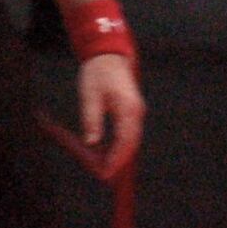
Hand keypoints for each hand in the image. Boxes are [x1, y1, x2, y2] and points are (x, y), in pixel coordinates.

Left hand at [76, 52, 144, 180]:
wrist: (108, 53)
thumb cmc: (98, 72)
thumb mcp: (89, 96)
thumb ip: (92, 120)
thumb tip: (92, 143)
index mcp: (129, 109)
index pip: (125, 142)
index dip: (115, 160)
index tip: (105, 173)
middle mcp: (136, 112)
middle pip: (130, 144)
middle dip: (117, 161)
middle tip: (103, 173)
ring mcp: (136, 112)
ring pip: (130, 140)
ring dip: (118, 153)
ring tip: (102, 164)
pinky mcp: (132, 111)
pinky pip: (127, 133)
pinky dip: (118, 145)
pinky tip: (106, 150)